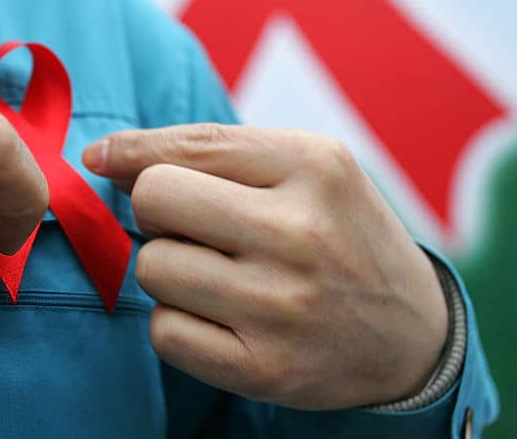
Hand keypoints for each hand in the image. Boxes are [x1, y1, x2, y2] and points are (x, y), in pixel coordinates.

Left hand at [83, 124, 446, 409]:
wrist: (413, 335)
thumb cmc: (342, 233)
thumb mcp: (308, 167)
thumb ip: (215, 150)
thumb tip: (104, 159)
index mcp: (314, 166)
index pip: (186, 146)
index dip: (130, 152)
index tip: (103, 159)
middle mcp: (300, 233)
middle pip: (153, 201)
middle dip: (157, 211)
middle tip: (193, 226)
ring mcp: (282, 306)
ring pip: (151, 268)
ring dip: (169, 268)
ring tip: (219, 273)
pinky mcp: (265, 370)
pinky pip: (163, 331)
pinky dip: (177, 321)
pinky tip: (220, 316)